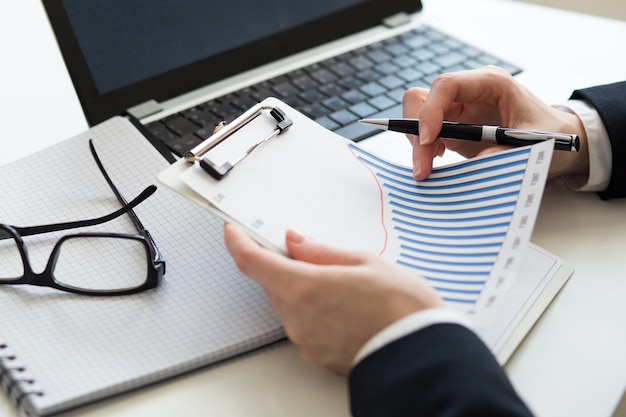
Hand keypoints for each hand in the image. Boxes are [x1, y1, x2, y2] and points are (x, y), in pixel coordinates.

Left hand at [223, 224, 443, 374]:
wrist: (421, 353)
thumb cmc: (401, 307)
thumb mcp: (364, 262)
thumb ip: (322, 251)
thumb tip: (296, 241)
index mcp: (304, 287)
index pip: (253, 262)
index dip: (238, 243)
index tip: (234, 231)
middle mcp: (297, 317)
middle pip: (273, 283)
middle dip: (284, 266)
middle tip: (309, 253)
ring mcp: (306, 340)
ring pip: (290, 304)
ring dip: (302, 289)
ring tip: (341, 284)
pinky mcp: (318, 355)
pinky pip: (305, 325)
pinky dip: (314, 311)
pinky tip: (344, 306)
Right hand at [403, 65, 588, 180]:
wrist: (558, 142)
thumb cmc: (551, 135)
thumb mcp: (535, 145)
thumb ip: (505, 152)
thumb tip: (478, 161)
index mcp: (491, 83)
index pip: (447, 85)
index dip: (431, 111)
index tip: (428, 141)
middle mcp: (469, 91)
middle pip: (422, 99)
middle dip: (416, 132)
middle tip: (422, 166)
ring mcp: (459, 108)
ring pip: (417, 114)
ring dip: (416, 141)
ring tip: (428, 166)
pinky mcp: (454, 125)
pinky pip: (424, 131)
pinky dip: (422, 148)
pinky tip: (435, 161)